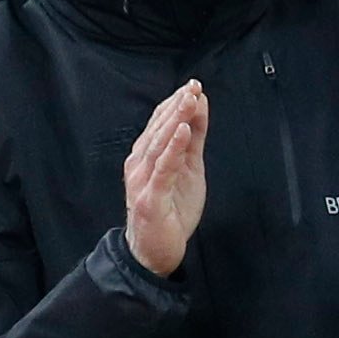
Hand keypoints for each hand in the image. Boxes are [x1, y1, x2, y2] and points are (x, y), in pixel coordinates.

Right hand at [123, 80, 208, 277]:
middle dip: (177, 106)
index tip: (193, 85)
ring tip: (189, 101)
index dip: (175, 103)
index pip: (159, 123)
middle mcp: (139, 165)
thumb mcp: (188, 169)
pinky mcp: (150, 198)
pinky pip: (163, 169)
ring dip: (174, 120)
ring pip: (159, 144)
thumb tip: (199, 107)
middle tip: (193, 86)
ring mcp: (142, 181)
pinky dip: (172, 148)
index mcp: (146, 157)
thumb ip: (192, 140)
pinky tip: (181, 131)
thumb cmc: (170, 211)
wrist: (156, 252)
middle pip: (158, 129)